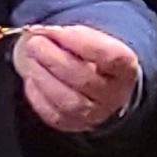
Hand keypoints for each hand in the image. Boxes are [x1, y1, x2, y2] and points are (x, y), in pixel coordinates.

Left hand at [14, 23, 140, 133]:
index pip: (110, 57)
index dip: (81, 42)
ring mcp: (95, 114)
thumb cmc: (96, 58)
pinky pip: (53, 114)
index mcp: (126, 68)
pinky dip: (37, 95)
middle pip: (84, 79)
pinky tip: (33, 77)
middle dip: (54, 59)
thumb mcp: (96, 40)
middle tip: (35, 43)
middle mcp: (114, 95)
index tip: (58, 31)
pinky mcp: (74, 124)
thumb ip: (74, 34)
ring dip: (42, 77)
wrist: (104, 86)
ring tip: (31, 58)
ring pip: (68, 101)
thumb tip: (46, 32)